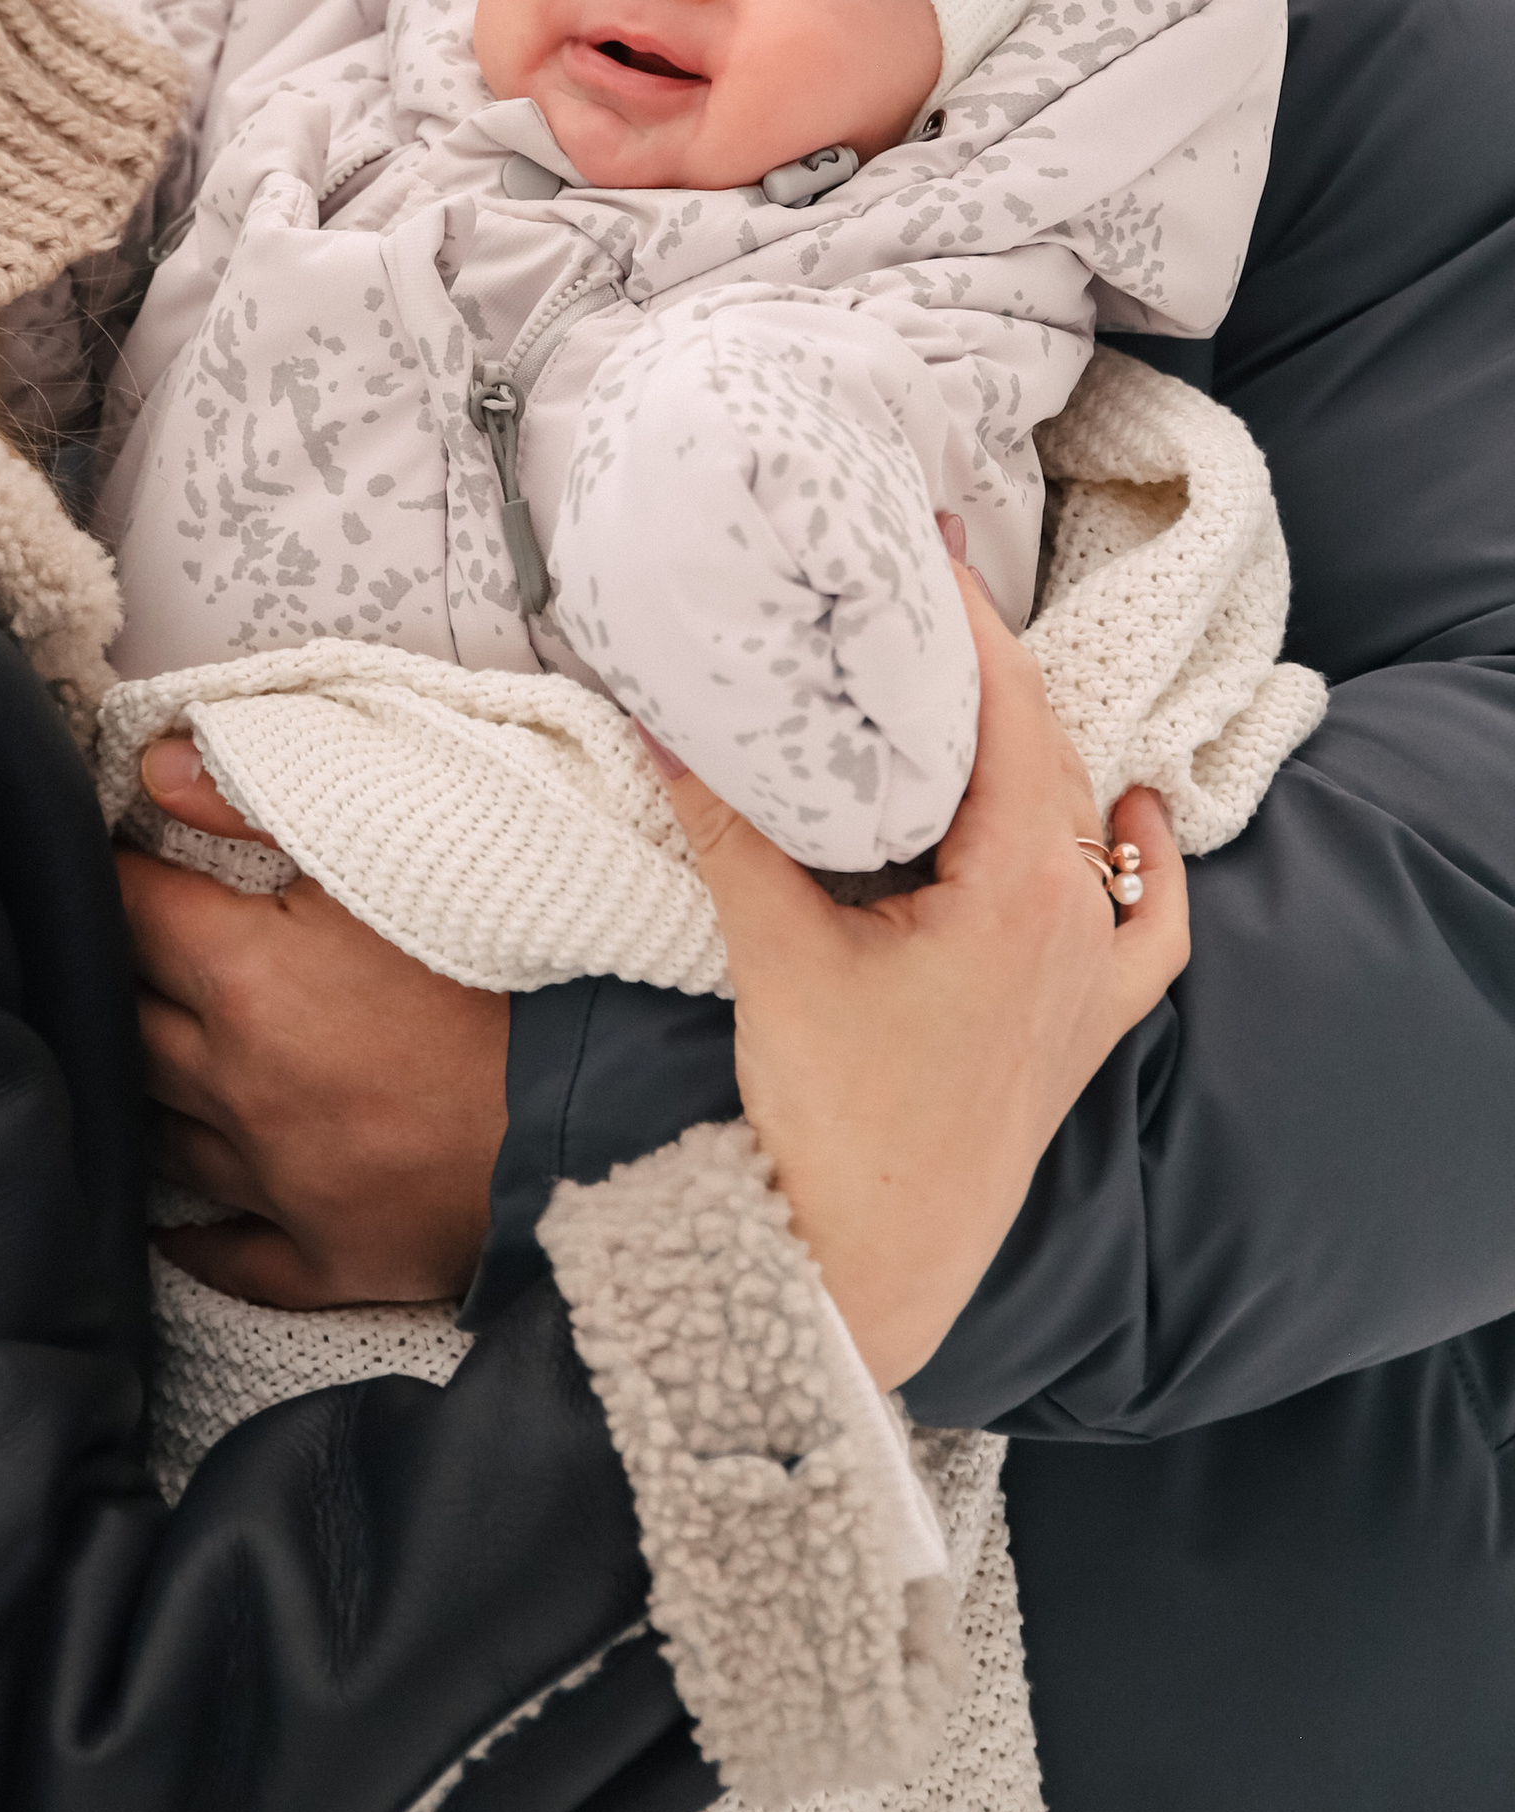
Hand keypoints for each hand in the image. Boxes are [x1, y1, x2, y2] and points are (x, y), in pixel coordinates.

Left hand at [118, 738, 508, 1305]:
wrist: (608, 1115)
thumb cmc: (508, 974)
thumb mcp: (390, 859)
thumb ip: (261, 803)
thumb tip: (155, 769)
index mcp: (243, 979)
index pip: (132, 909)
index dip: (118, 874)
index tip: (120, 857)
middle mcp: (236, 1086)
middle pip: (132, 1023)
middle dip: (123, 978)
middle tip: (134, 948)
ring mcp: (276, 1183)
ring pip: (165, 1135)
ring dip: (153, 1093)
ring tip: (147, 1057)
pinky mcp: (327, 1255)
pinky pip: (232, 1254)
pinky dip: (199, 1234)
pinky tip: (178, 1222)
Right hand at [670, 567, 1187, 1391]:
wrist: (871, 1265)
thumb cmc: (834, 1118)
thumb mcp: (775, 952)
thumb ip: (729, 828)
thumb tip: (665, 721)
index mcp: (1019, 888)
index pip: (1008, 713)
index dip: (968, 623)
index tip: (928, 546)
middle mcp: (1078, 923)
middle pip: (1052, 755)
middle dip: (992, 671)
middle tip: (927, 597)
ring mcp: (1092, 979)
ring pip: (1089, 825)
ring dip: (1043, 750)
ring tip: (985, 687)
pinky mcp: (1085, 1028)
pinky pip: (1145, 927)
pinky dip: (1141, 865)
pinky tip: (1132, 825)